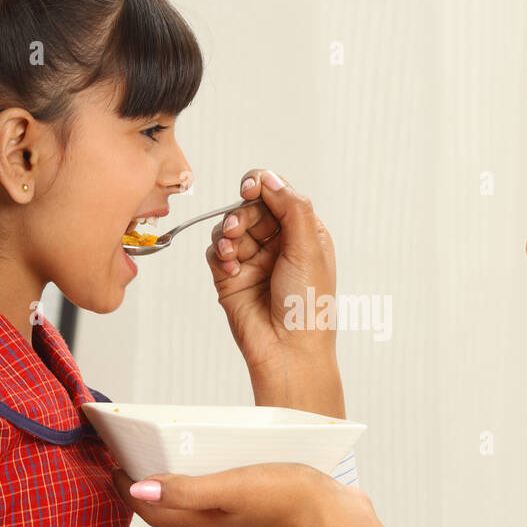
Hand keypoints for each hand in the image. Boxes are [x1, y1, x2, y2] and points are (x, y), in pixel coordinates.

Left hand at [113, 462, 395, 526]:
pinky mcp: (262, 507)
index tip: (112, 466)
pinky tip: (217, 464)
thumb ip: (186, 489)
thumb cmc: (287, 499)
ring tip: (166, 458)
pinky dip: (206, 482)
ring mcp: (241, 517)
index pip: (153, 510)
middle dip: (146, 488)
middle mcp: (218, 522)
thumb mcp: (232, 487)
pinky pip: (222, 496)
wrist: (338, 519)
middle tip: (129, 460)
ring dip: (174, 484)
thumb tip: (139, 490)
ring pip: (195, 503)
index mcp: (205, 520)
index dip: (128, 492)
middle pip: (170, 508)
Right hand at [206, 169, 344, 416]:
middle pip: (250, 207)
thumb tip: (270, 177)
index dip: (262, 186)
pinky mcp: (231, 277)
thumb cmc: (308, 305)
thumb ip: (291, 207)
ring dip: (229, 232)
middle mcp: (278, 243)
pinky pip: (216, 251)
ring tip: (233, 248)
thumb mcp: (309, 248)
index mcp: (304, 232)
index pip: (278, 195)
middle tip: (240, 226)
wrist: (288, 349)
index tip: (250, 189)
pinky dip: (220, 252)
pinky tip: (230, 264)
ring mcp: (253, 260)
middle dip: (243, 213)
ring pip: (230, 227)